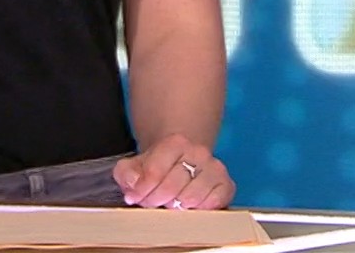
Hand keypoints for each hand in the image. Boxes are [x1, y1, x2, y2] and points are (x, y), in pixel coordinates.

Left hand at [113, 133, 233, 209]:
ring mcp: (215, 168)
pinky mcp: (227, 185)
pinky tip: (189, 206)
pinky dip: (199, 210)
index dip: (141, 191)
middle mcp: (198, 152)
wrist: (184, 160)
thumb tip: (134, 186)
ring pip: (191, 199)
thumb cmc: (159, 167)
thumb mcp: (136, 165)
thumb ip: (127, 173)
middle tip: (151, 203)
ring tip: (170, 203)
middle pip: (171, 189)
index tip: (136, 197)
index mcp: (175, 142)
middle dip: (156, 201)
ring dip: (177, 207)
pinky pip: (213, 204)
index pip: (154, 173)